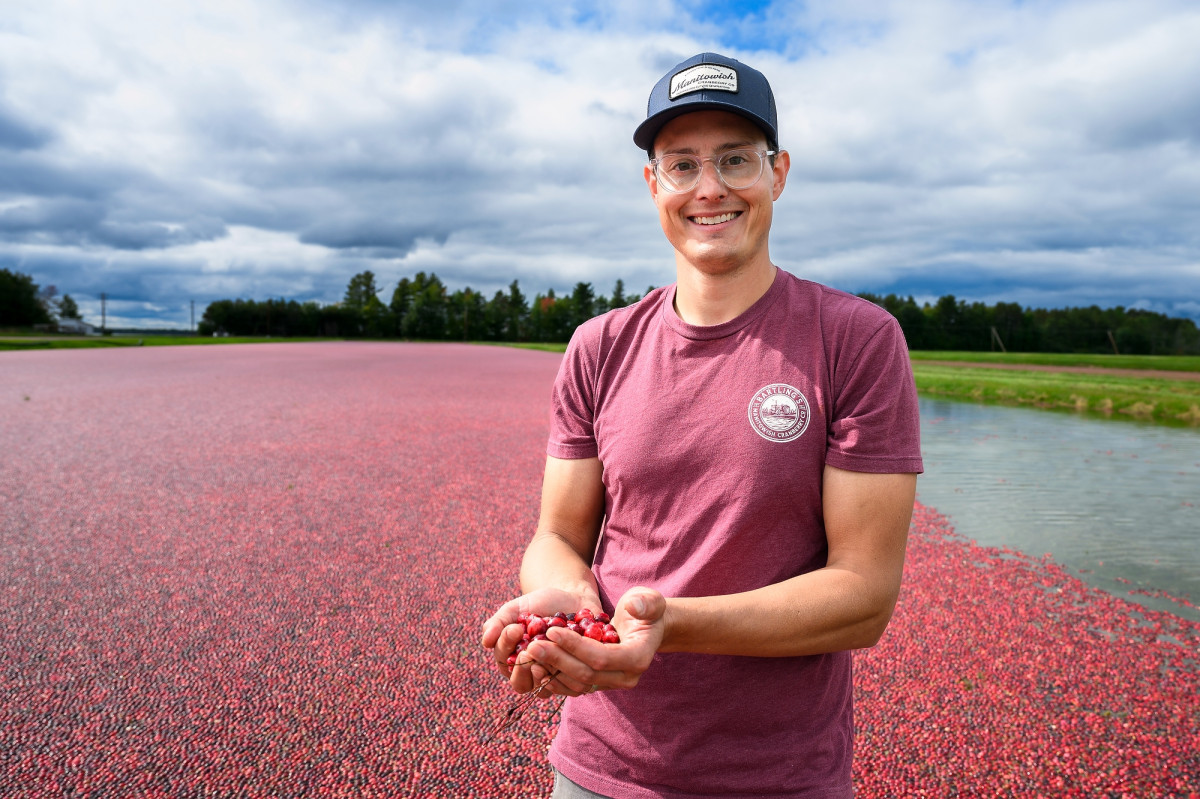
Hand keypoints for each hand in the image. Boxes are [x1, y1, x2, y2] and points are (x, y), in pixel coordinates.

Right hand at [480, 586, 599, 693]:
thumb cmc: (541, 604)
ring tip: (549, 651)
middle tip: (530, 647)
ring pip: (541, 689)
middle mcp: (529, 672)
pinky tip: (567, 656)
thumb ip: (499, 622)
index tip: (516, 628)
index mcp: (512, 658)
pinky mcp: (571, 676)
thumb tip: (485, 641)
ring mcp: (550, 676)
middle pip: (519, 683)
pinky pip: (565, 685)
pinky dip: (564, 674)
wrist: (573, 598)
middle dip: (523, 665)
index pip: (503, 661)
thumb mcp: (517, 608)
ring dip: (543, 671)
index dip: (506, 647)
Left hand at [524, 587, 665, 694]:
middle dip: (557, 659)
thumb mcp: (648, 599)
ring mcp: (612, 684)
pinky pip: (574, 687)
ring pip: (577, 684)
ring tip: (529, 654)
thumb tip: (634, 607)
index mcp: (638, 657)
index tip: (552, 630)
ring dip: (552, 670)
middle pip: (586, 674)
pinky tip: (536, 666)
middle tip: (532, 645)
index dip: (575, 646)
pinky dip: (554, 678)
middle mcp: (626, 677)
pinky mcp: (600, 684)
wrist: (646, 626)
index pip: (601, 657)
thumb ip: (645, 602)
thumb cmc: (645, 608)